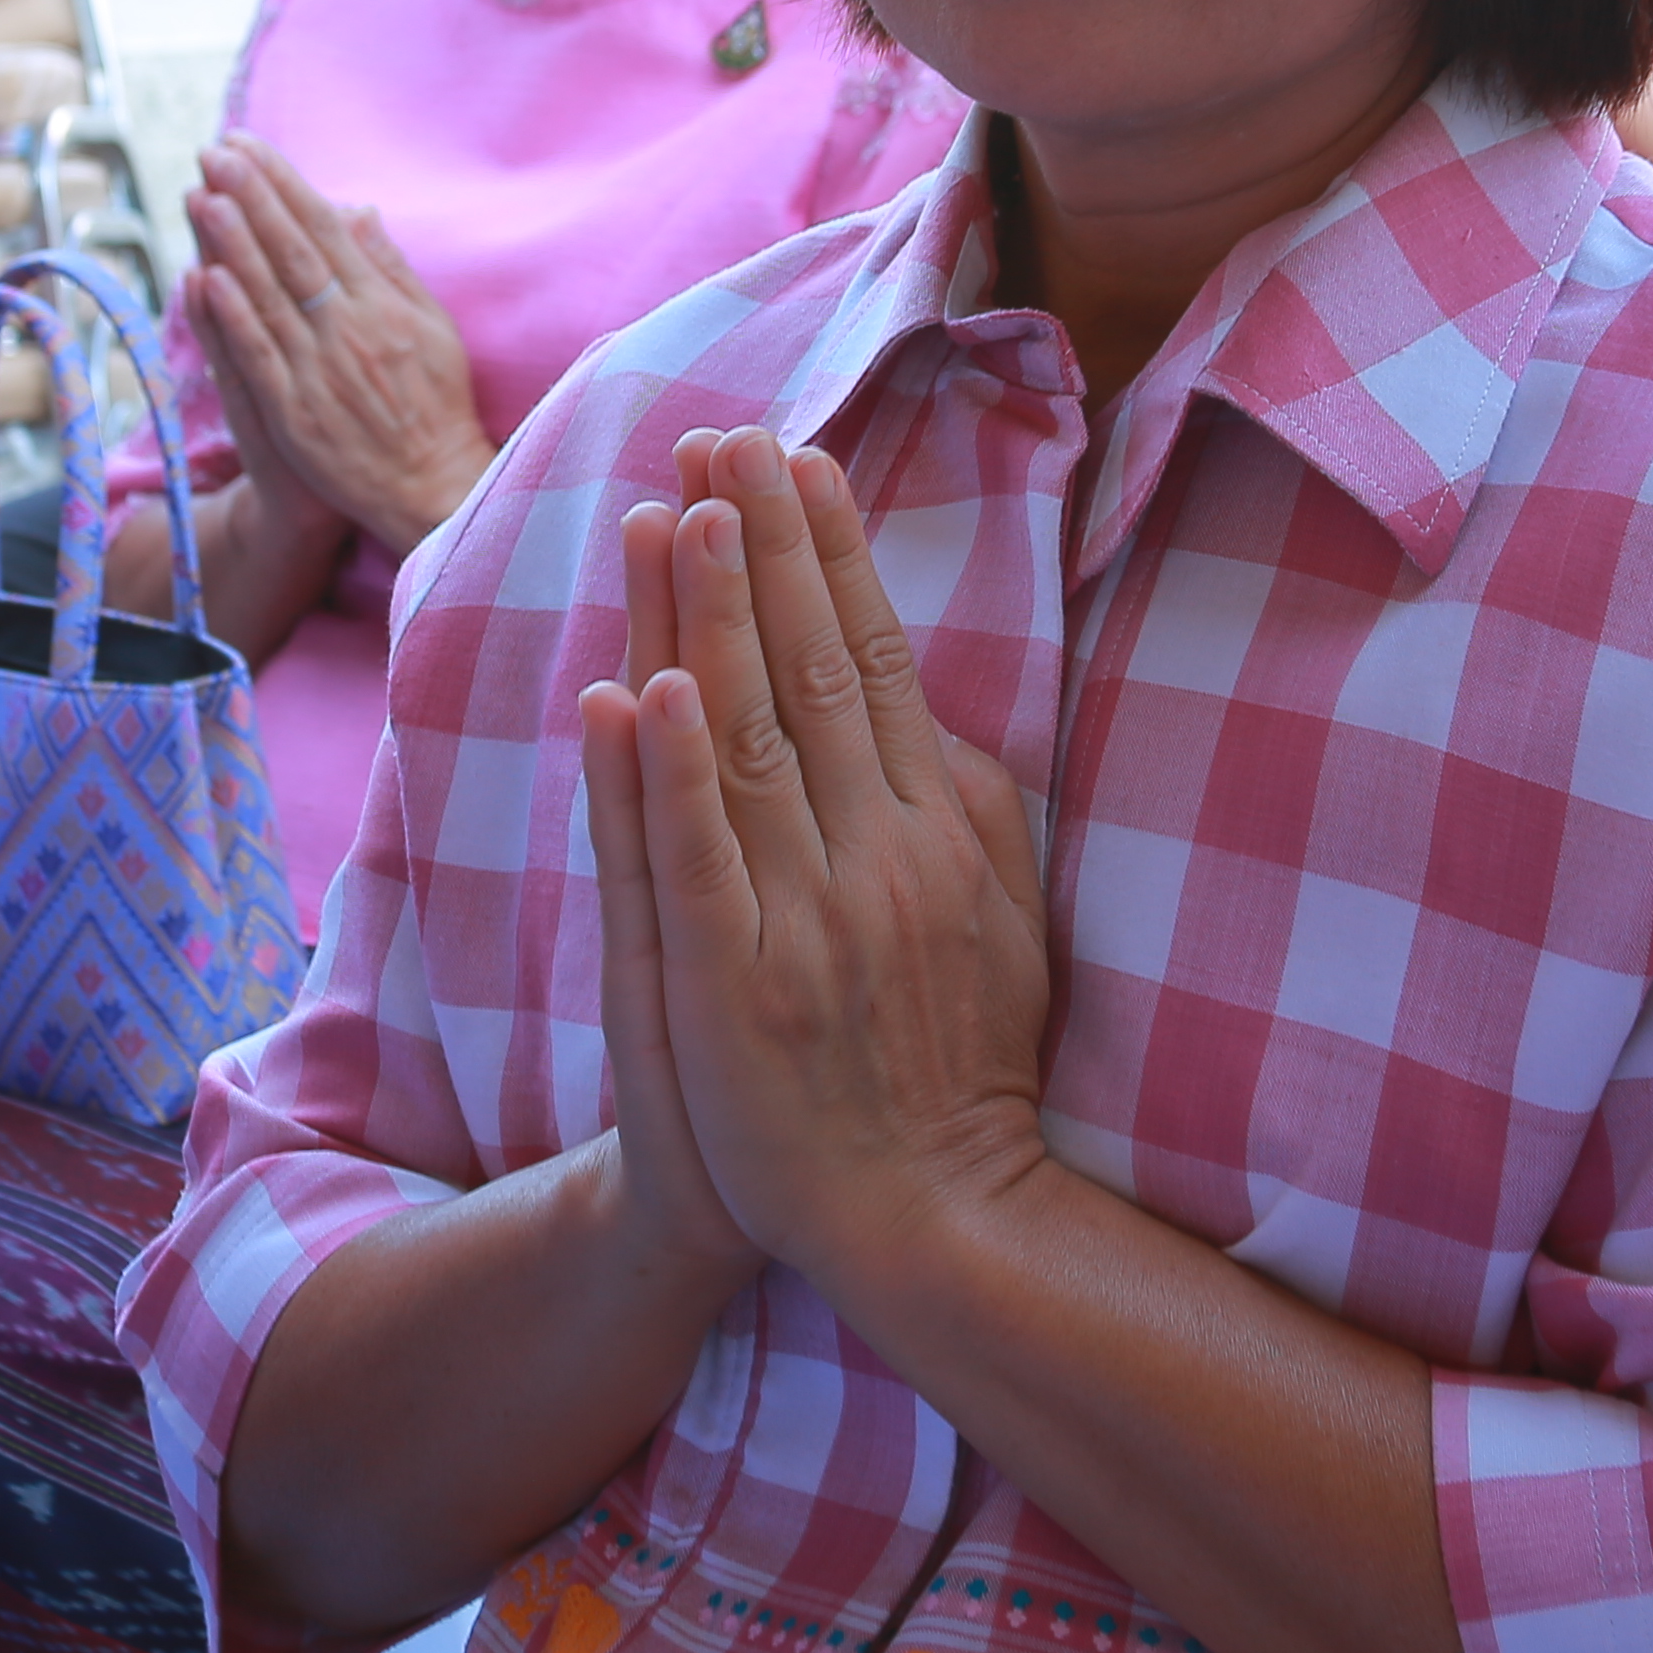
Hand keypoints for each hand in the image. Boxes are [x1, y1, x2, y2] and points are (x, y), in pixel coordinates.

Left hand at [184, 138, 500, 556]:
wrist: (433, 489)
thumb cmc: (436, 405)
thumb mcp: (432, 328)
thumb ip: (390, 269)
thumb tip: (357, 211)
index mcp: (384, 305)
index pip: (326, 230)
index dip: (284, 185)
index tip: (249, 147)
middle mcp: (352, 330)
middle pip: (294, 252)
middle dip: (253, 197)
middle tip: (216, 151)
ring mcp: (320, 372)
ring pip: (270, 297)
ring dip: (233, 244)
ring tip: (202, 195)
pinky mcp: (295, 414)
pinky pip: (258, 357)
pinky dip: (232, 318)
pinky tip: (204, 278)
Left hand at [579, 428, 1054, 1286]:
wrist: (928, 1215)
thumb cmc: (960, 1063)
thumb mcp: (1006, 918)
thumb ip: (975, 807)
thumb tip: (937, 700)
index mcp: (939, 830)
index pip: (875, 661)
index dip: (831, 557)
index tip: (795, 461)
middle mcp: (879, 856)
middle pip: (809, 673)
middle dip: (762, 548)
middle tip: (722, 437)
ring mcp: (808, 920)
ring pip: (750, 741)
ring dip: (708, 619)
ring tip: (674, 510)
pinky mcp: (739, 987)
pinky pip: (701, 863)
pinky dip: (674, 774)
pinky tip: (646, 689)